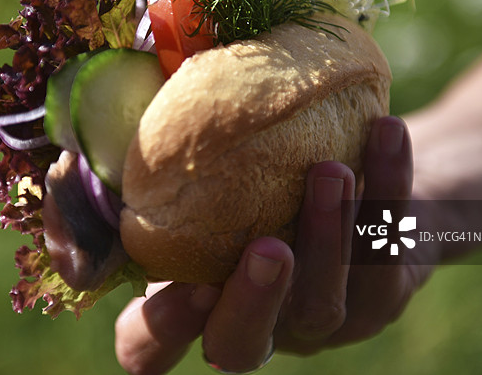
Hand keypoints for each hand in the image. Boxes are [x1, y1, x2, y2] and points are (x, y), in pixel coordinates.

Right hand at [115, 116, 434, 374]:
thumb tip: (93, 141)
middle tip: (267, 248)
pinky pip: (386, 253)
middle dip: (253, 302)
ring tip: (331, 170)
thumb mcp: (196, 170)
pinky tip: (387, 133)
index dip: (160, 331)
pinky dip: (388, 189)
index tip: (179, 286)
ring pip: (322, 301)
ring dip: (325, 235)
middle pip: (240, 345)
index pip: (150, 346)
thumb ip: (152, 168)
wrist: (358, 175)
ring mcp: (319, 318)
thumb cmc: (251, 170)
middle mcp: (254, 322)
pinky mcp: (380, 295)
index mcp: (195, 302)